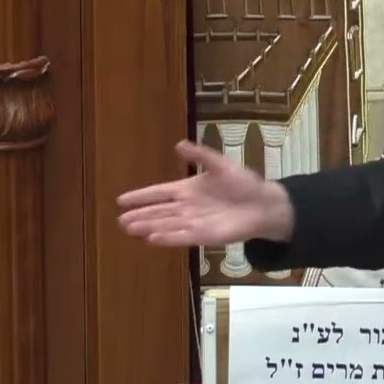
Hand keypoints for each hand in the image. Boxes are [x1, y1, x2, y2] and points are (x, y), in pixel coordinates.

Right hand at [117, 140, 294, 245]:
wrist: (262, 204)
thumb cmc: (242, 184)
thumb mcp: (221, 165)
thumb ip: (200, 156)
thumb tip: (179, 144)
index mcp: (188, 190)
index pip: (159, 193)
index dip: (141, 196)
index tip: (120, 200)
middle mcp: (187, 208)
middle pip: (158, 212)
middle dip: (140, 216)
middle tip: (120, 220)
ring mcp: (194, 223)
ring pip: (166, 225)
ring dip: (148, 227)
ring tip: (129, 228)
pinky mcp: (205, 236)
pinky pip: (183, 237)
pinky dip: (168, 238)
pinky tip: (152, 238)